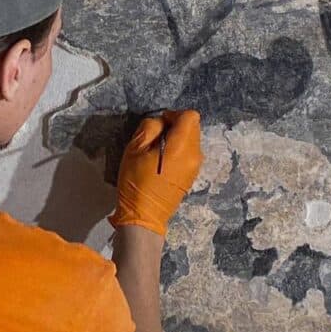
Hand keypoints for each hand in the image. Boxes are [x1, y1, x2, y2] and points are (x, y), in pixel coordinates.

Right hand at [107, 109, 203, 236]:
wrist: (144, 216)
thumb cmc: (136, 182)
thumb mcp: (134, 149)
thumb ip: (150, 128)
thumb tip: (161, 123)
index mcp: (181, 147)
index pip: (190, 116)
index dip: (174, 114)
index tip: (160, 124)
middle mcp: (195, 155)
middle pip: (194, 126)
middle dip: (177, 125)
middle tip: (157, 136)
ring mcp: (196, 166)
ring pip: (193, 139)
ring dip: (179, 137)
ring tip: (159, 149)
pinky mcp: (193, 175)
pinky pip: (191, 152)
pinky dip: (180, 149)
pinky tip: (164, 160)